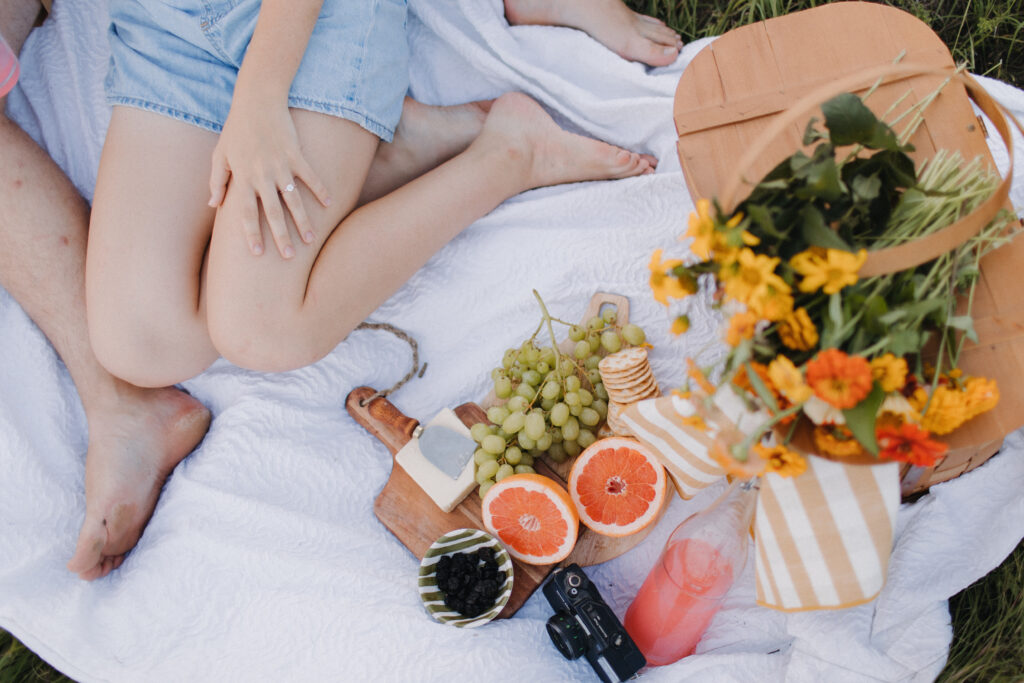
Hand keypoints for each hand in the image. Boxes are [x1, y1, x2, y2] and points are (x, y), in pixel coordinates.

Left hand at [208, 95, 331, 257]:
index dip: (252, 234)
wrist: (256, 101)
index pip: (247, 213)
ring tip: (311, 239)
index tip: (258, 254)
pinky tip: (329, 204)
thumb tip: (213, 204)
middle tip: (290, 257)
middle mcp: (262, 175)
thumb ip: (217, 181)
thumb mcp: (220, 154)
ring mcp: (280, 165)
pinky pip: (310, 176)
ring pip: (294, 200)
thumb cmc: (236, 129)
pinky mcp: (296, 155)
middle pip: (273, 212)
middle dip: (281, 236)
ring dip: (303, 221)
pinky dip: (320, 190)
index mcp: (243, 178)